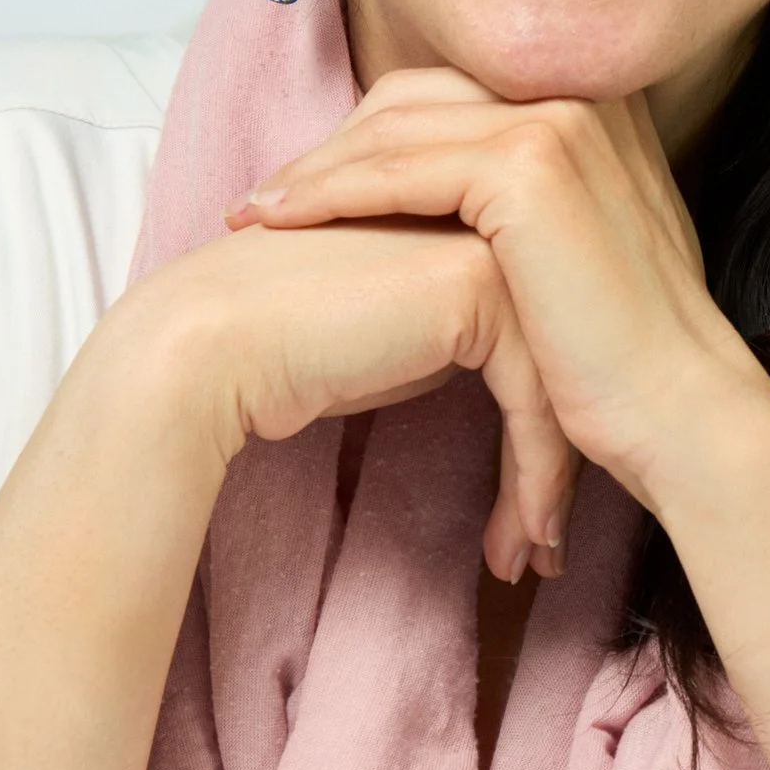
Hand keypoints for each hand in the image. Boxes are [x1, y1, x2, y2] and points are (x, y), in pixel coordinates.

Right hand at [128, 212, 575, 582]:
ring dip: (550, 478)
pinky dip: (534, 475)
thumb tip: (514, 375)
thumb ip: (452, 333)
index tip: (537, 508)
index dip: (544, 417)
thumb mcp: (393, 336)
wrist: (210, 347)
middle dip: (560, 455)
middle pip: (558, 348)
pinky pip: (535, 395)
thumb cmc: (286, 354)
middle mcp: (484, 215)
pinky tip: (522, 538)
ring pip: (558, 373)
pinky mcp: (477, 284)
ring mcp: (485, 240)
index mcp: (464, 216)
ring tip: (534, 553)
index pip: (539, 323)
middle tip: (548, 544)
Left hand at [224, 68, 769, 528]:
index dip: (371, 141)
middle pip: (414, 101)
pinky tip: (280, 223)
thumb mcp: (575, 261)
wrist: (681, 411)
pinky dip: (330, 194)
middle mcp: (582, 95)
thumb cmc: (625, 362)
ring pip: (395, 131)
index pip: (451, 99)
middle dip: (330, 151)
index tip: (308, 189)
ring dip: (314, 173)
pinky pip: (396, 168)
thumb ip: (529, 218)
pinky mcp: (529, 163)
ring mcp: (558, 120)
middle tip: (262, 202)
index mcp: (595, 108)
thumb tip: (452, 223)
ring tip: (252, 217)